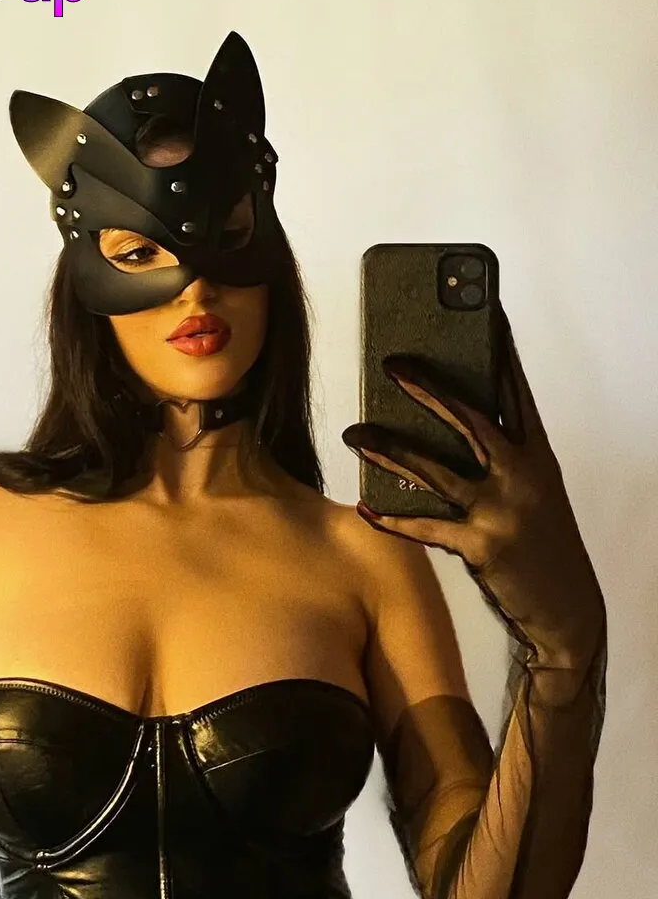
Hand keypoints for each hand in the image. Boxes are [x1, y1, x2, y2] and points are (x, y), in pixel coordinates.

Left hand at [341, 309, 605, 668]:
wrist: (568, 610)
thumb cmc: (542, 542)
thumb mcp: (532, 490)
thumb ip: (495, 456)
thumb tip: (440, 422)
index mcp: (537, 455)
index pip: (515, 392)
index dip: (501, 351)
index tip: (486, 313)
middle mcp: (523, 475)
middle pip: (472, 419)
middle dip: (430, 389)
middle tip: (391, 364)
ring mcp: (503, 510)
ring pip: (439, 470)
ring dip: (392, 449)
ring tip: (354, 433)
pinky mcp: (482, 545)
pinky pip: (426, 527)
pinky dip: (393, 519)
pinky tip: (365, 506)